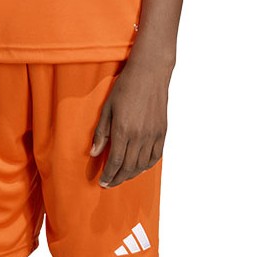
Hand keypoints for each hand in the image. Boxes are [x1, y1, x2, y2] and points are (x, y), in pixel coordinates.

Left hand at [90, 55, 171, 187]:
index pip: (115, 162)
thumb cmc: (126, 87)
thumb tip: (94, 153)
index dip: (108, 175)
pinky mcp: (162, 132)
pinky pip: (155, 156)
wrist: (150, 73)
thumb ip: (101, 132)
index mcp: (123, 130)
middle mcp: (139, 136)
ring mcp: (153, 135)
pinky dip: (147, 165)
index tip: (103, 182)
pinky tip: (139, 167)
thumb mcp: (107, 108)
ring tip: (122, 176)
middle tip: (110, 183)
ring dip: (131, 174)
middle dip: (118, 178)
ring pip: (142, 165)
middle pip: (129, 167)